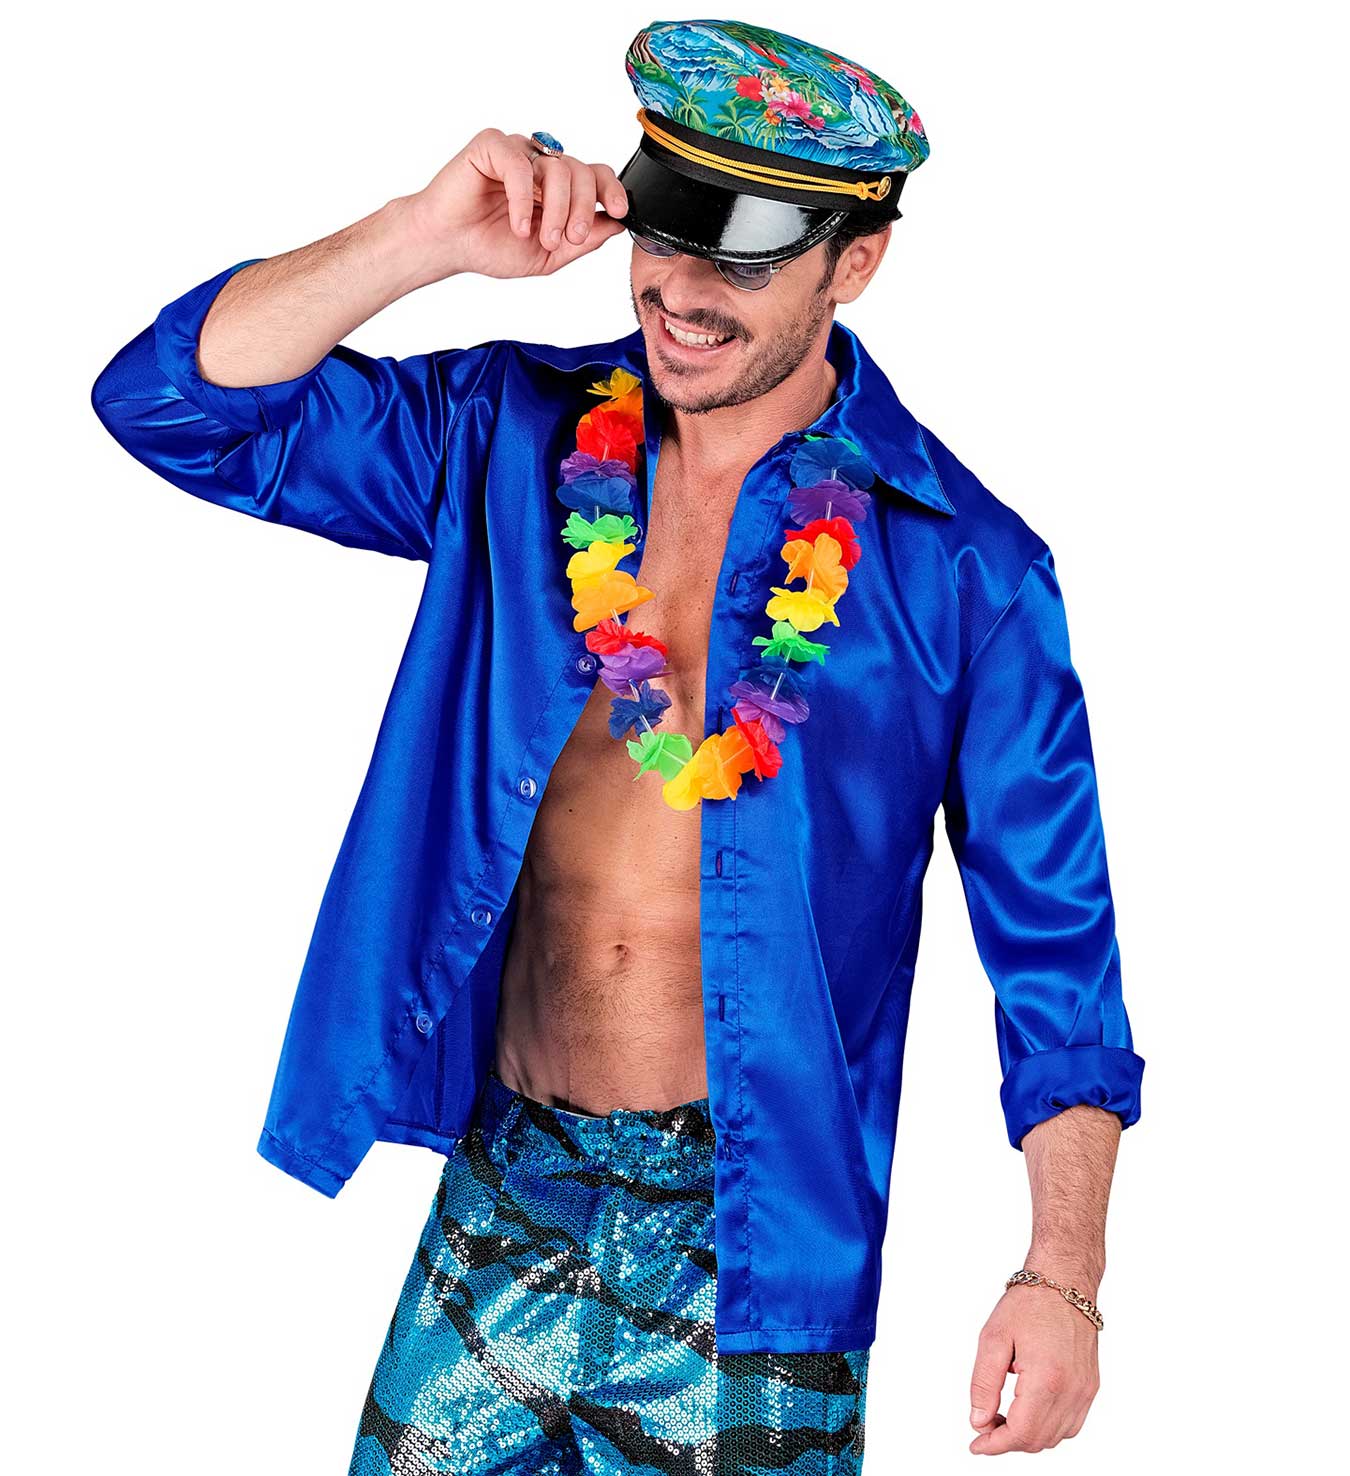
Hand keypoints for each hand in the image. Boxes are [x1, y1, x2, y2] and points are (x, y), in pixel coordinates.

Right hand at [400, 128, 629, 282]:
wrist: (447, 245)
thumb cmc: (490, 246)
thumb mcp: (548, 255)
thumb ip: (583, 241)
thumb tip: (618, 225)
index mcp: (557, 186)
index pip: (596, 174)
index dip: (611, 189)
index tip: (618, 211)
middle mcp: (540, 164)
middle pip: (582, 172)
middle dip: (581, 209)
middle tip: (568, 238)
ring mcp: (518, 152)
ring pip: (557, 168)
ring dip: (556, 209)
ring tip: (540, 238)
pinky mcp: (491, 146)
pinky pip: (521, 166)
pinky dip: (523, 199)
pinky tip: (518, 225)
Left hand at [968, 1281, 1100, 1453]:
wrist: (1065, 1281)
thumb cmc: (1030, 1302)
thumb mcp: (993, 1338)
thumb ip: (983, 1384)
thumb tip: (979, 1420)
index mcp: (1047, 1379)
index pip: (1021, 1434)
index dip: (995, 1445)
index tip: (977, 1444)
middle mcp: (1072, 1391)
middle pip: (1038, 1440)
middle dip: (1008, 1441)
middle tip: (985, 1426)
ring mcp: (1085, 1390)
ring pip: (1057, 1436)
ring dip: (1029, 1435)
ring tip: (1003, 1416)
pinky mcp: (1090, 1386)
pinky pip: (1071, 1423)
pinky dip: (1048, 1426)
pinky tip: (1029, 1409)